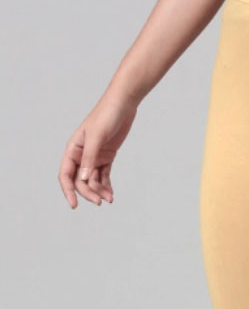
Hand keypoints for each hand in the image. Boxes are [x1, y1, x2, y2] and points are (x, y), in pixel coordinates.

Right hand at [58, 91, 137, 207]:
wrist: (123, 104)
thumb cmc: (107, 115)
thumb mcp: (97, 137)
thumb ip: (90, 158)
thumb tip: (84, 179)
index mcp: (73, 149)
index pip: (66, 174)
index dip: (68, 190)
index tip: (74, 205)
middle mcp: (82, 154)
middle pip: (80, 180)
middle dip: (88, 192)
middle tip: (100, 202)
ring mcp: (94, 156)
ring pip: (93, 180)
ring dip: (99, 191)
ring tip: (109, 199)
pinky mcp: (107, 156)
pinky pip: (104, 175)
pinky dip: (106, 185)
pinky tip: (111, 194)